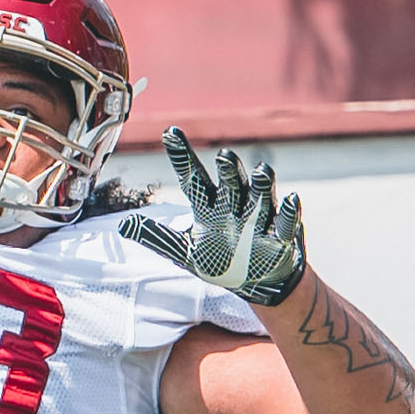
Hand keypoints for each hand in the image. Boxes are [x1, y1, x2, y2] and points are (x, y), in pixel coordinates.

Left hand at [130, 127, 307, 308]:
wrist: (254, 281)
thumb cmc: (218, 260)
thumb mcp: (183, 253)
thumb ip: (156, 237)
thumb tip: (122, 224)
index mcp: (208, 206)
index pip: (192, 176)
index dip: (181, 155)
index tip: (169, 132)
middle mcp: (234, 204)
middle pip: (230, 181)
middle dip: (228, 170)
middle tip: (223, 156)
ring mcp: (259, 217)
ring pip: (260, 194)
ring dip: (262, 184)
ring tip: (260, 171)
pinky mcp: (281, 235)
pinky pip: (287, 221)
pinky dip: (290, 211)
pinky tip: (292, 199)